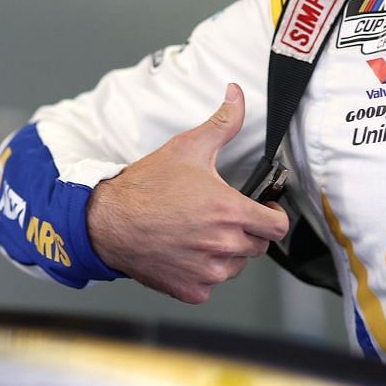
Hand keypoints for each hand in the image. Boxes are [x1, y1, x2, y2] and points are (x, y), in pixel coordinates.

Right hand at [85, 83, 290, 303]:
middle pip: (259, 246)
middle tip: (225, 218)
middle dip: (248, 231)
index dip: (274, 216)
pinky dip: (204, 272)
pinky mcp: (191, 290)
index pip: (278, 226)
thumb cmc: (145, 187)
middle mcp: (223, 245)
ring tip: (203, 233)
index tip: (263, 210)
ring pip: (236, 266)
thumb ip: (222, 122)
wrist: (107, 221)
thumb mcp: (188, 147)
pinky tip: (187, 252)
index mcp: (230, 212)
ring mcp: (207, 271)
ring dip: (227, 253)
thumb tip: (236, 95)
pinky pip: (211, 284)